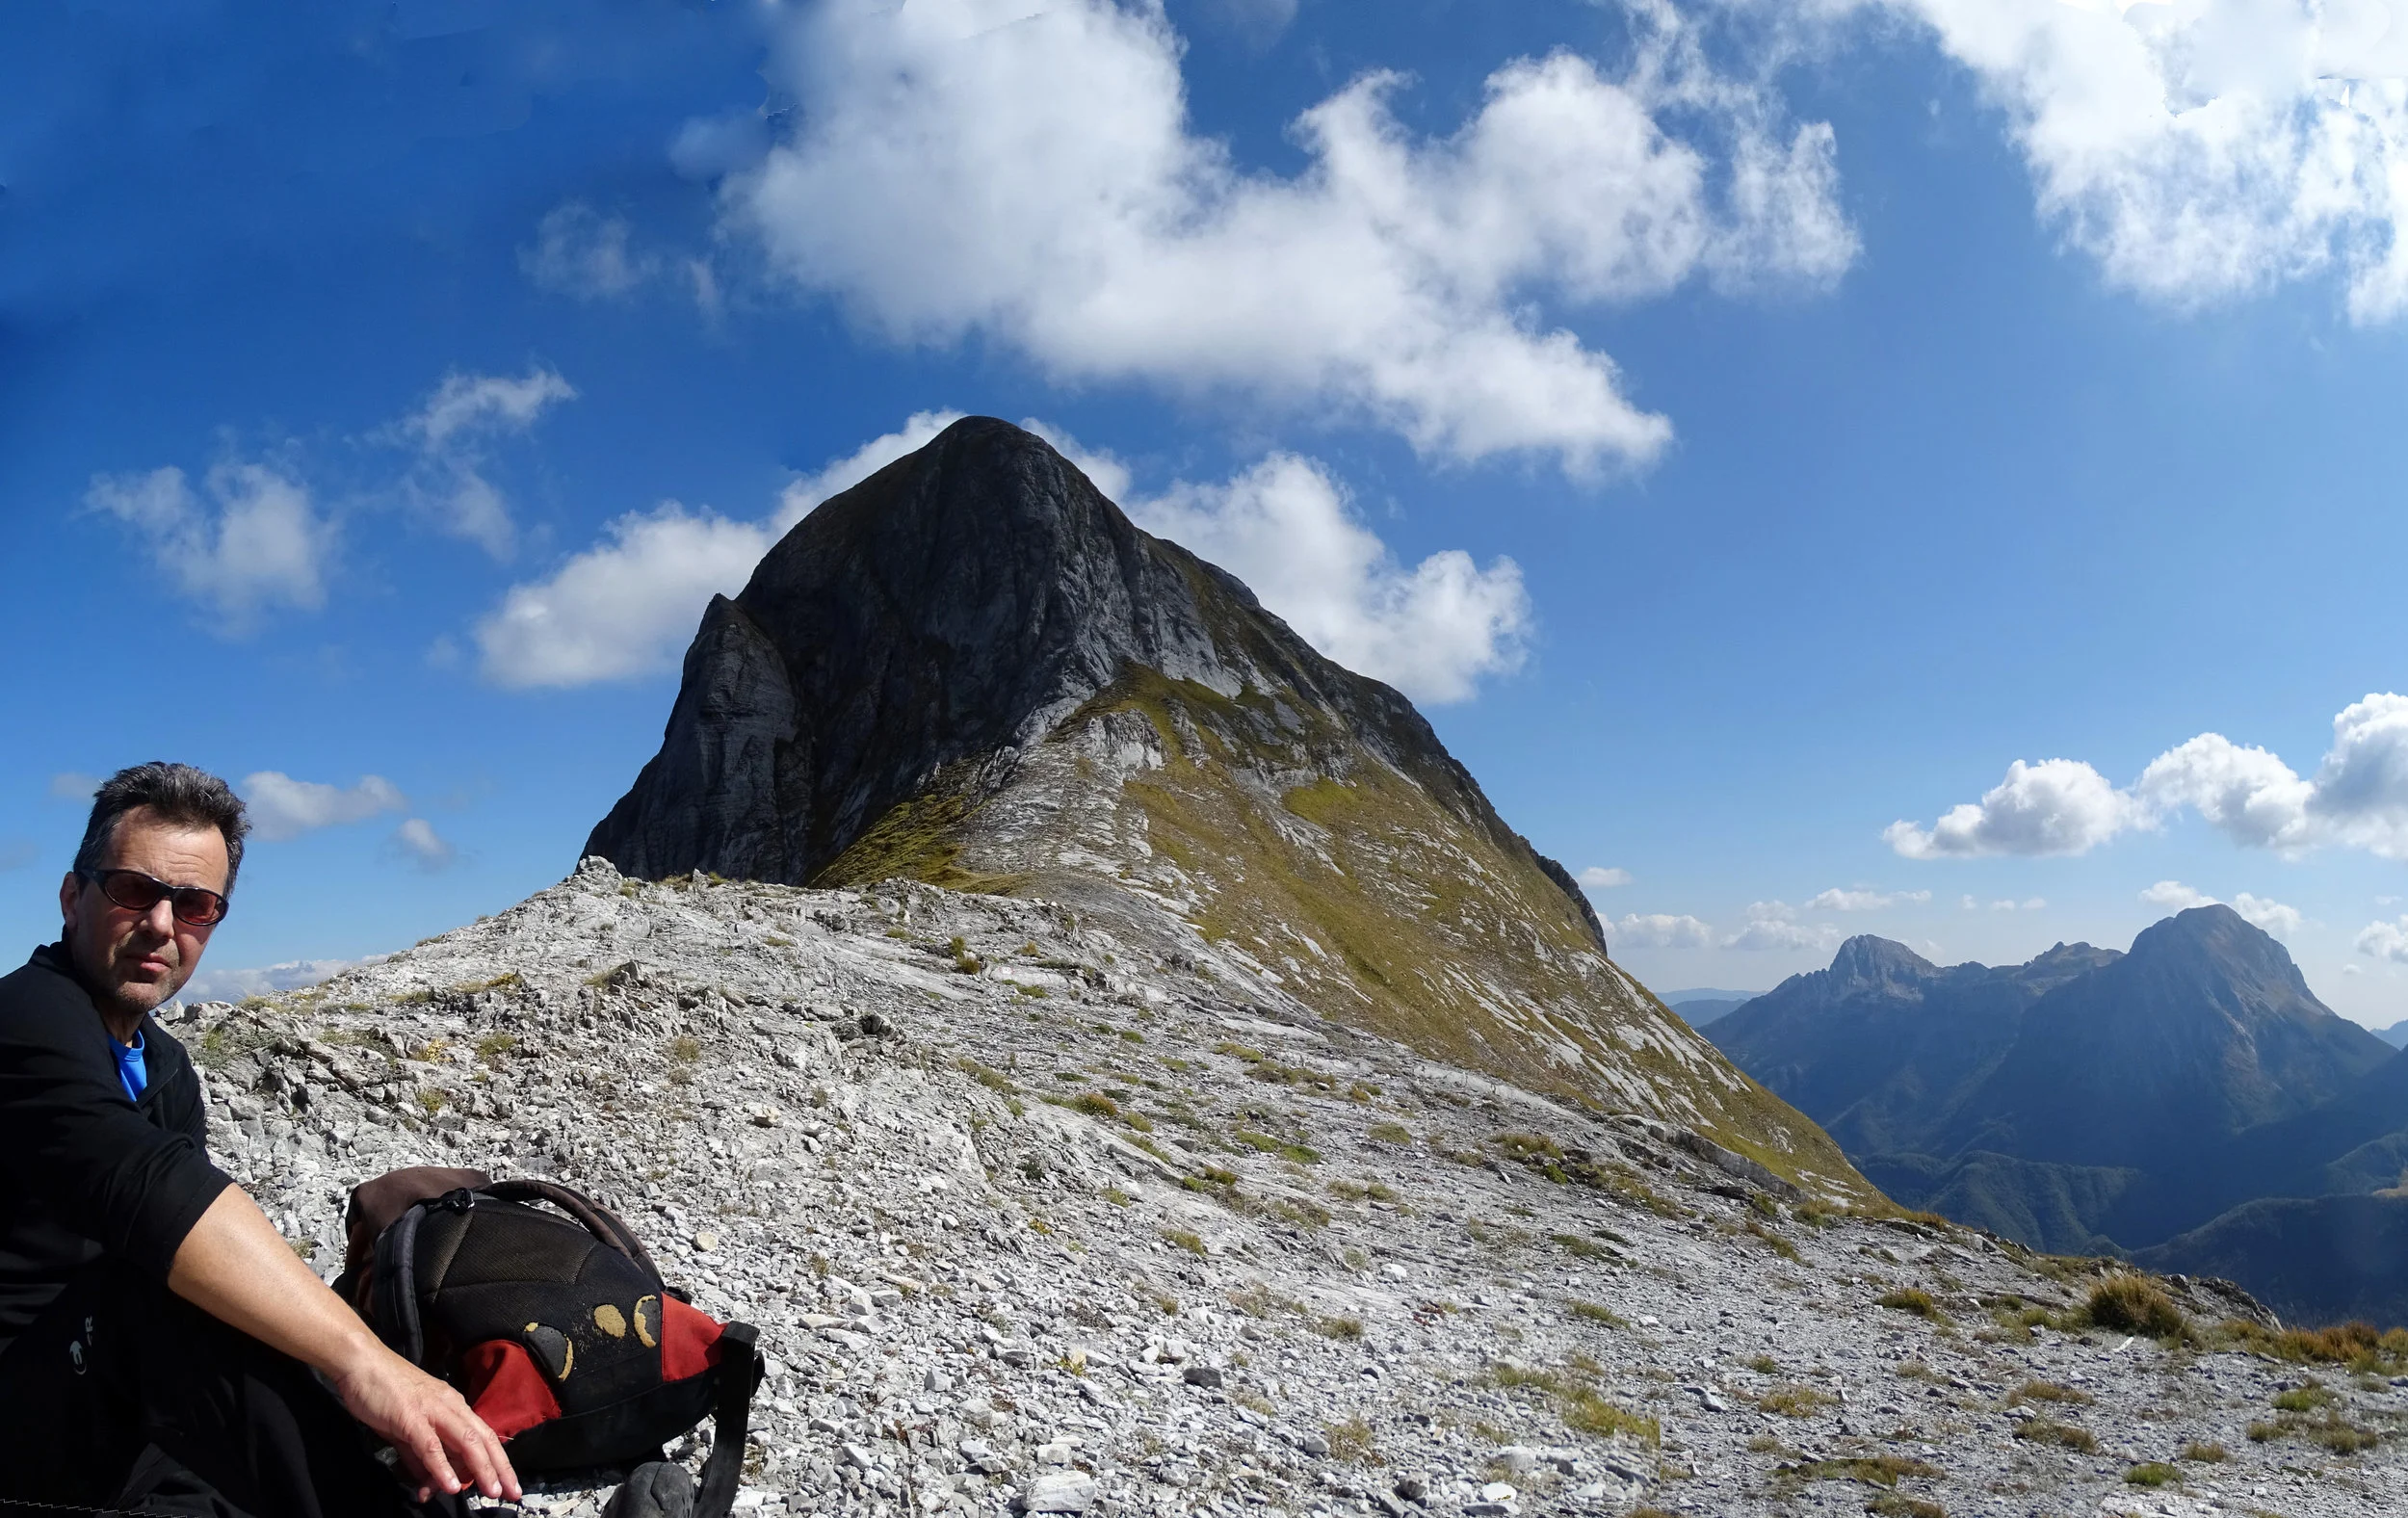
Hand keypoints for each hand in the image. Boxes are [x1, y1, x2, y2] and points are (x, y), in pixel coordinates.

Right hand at [329, 1344, 522, 1504]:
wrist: (362, 1363)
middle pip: (483, 1439)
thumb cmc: (385, 1392)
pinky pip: (430, 1445)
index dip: (499, 1461)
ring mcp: (432, 1410)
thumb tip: (430, 1483)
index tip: (510, 1484)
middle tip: (513, 1493)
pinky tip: (449, 1485)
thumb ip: (420, 1456)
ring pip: (465, 1441)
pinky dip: (441, 1466)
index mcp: (453, 1407)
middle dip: (500, 1468)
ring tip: (491, 1492)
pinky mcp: (410, 1417)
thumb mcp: (408, 1428)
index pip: (483, 1436)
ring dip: (480, 1468)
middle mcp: (450, 1407)